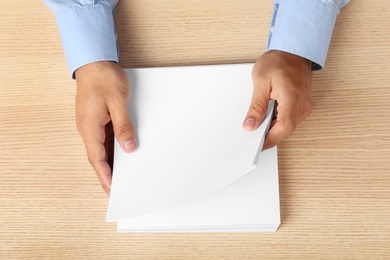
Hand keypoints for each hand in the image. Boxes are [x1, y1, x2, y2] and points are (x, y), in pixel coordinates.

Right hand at [75, 61, 136, 194]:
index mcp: (89, 126)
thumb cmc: (104, 78)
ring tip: (121, 177)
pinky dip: (111, 150)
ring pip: (100, 148)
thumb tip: (128, 148)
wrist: (94, 61)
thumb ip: (123, 127)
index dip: (104, 175)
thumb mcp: (118, 103)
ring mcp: (91, 123)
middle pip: (97, 157)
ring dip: (109, 163)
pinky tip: (121, 155)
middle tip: (116, 190)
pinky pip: (103, 138)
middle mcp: (87, 128)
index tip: (111, 189)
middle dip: (106, 174)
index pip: (96, 158)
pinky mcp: (96, 118)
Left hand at [243, 50, 311, 149]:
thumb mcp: (260, 81)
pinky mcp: (301, 106)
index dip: (269, 139)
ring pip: (287, 127)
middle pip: (285, 130)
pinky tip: (266, 119)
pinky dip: (277, 122)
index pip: (283, 127)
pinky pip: (289, 120)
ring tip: (257, 125)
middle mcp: (302, 105)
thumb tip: (250, 125)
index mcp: (292, 98)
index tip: (256, 145)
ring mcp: (303, 106)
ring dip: (272, 129)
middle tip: (252, 137)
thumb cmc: (278, 61)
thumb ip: (256, 106)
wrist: (293, 51)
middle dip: (269, 135)